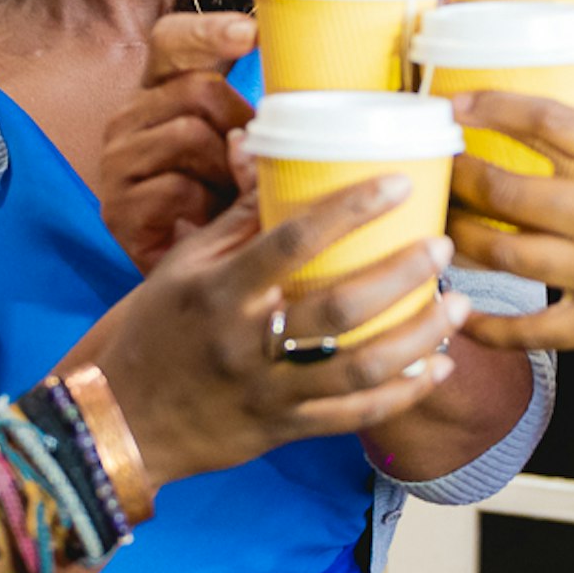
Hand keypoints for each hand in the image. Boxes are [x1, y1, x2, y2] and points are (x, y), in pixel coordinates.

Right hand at [80, 176, 468, 485]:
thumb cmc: (151, 332)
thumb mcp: (183, 267)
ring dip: (417, 337)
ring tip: (458, 306)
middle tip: (443, 246)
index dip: (349, 210)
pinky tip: (438, 367)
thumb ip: (236, 215)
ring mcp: (267, 391)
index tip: (398, 183)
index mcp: (218, 291)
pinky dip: (401, 394)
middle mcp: (245, 342)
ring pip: (357, 367)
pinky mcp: (282, 429)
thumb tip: (260, 143)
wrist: (115, 422)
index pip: (291, 242)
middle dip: (400, 274)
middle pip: (338, 307)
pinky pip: (352, 416)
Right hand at [92, 13, 257, 268]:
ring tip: (239, 196)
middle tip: (259, 161)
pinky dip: (208, 209)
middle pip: (197, 89)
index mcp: (158, 90)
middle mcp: (130, 118)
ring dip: (229, 171)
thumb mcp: (247, 150)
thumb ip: (263, 111)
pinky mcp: (118, 208)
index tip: (253, 33)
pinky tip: (214, 222)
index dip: (209, 31)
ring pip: (190, 136)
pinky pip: (177, 189)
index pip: (171, 39)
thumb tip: (316, 71)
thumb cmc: (227, 203)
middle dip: (243, 124)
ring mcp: (118, 162)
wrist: (189, 283)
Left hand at [445, 90, 573, 363]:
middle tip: (435, 167)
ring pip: (505, 253)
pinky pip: (529, 330)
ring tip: (438, 227)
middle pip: (508, 188)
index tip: (456, 104)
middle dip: (458, 175)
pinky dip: (487, 326)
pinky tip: (458, 315)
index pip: (548, 121)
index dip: (493, 108)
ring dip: (460, 238)